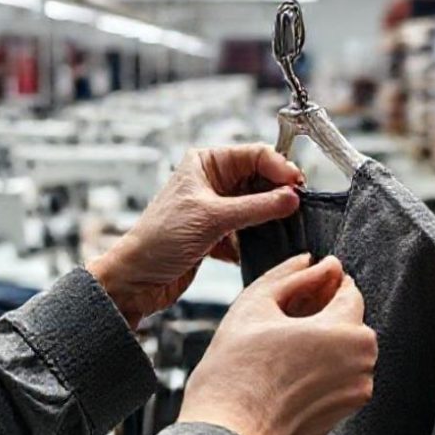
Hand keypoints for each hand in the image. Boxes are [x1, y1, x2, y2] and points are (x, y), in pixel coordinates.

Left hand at [89, 144, 302, 327]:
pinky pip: (250, 228)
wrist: (137, 280)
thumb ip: (257, 207)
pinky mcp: (219, 232)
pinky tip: (257, 246)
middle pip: (260, 179)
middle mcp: (212, 180)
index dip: (280, 167)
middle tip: (297, 205)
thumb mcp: (213, 219)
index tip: (298, 184)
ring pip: (257, 205)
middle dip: (278, 193)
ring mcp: (217, 206)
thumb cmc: (159, 241)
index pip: (255, 154)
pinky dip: (257, 237)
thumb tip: (292, 198)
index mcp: (207, 163)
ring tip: (284, 225)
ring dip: (269, 217)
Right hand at [177, 254, 377, 434]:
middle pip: (350, 321)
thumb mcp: (256, 303)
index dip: (325, 281)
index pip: (349, 290)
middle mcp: (360, 365)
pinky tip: (283, 370)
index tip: (301, 283)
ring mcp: (352, 397)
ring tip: (279, 343)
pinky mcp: (338, 419)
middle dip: (323, 311)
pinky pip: (334, 381)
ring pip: (343, 352)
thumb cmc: (237, 370)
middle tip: (283, 314)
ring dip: (321, 341)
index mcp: (346, 332)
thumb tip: (318, 262)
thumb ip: (292, 275)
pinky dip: (317, 370)